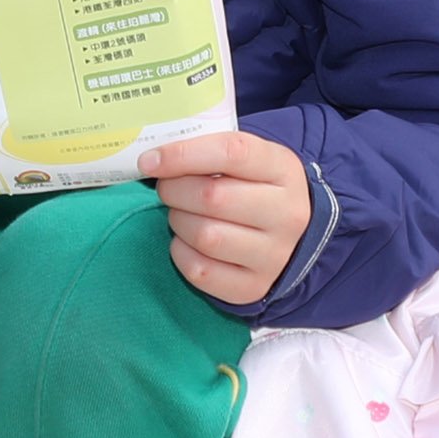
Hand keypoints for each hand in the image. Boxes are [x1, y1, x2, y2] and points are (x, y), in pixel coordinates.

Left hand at [139, 131, 312, 305]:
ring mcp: (274, 255)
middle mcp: (287, 214)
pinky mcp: (253, 287)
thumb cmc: (252, 188)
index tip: (150, 161)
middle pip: (213, 197)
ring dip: (178, 221)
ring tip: (180, 214)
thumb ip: (206, 150)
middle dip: (174, 190)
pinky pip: (200, 271)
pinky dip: (181, 253)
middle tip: (166, 188)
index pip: (231, 153)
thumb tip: (153, 159)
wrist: (288, 237)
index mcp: (284, 170)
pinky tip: (186, 241)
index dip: (183, 155)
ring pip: (205, 236)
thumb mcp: (245, 161)